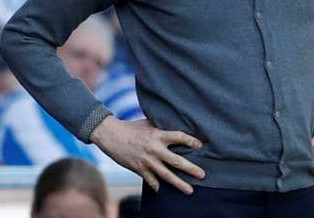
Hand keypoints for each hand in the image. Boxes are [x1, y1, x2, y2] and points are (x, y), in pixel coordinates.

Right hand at [90, 116, 205, 194]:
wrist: (111, 135)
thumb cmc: (131, 127)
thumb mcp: (148, 123)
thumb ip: (161, 127)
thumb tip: (174, 125)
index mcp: (158, 135)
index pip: (179, 137)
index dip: (190, 140)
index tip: (200, 145)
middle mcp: (154, 149)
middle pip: (177, 161)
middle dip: (191, 168)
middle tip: (202, 174)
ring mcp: (147, 161)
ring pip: (166, 175)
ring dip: (179, 183)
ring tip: (190, 190)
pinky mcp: (139, 169)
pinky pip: (151, 180)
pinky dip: (157, 185)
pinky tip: (162, 189)